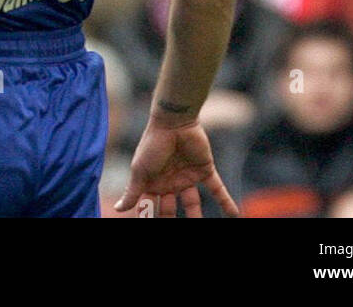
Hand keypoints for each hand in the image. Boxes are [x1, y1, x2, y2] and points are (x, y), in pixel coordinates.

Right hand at [115, 114, 239, 217]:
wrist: (173, 122)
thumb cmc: (152, 144)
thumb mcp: (140, 170)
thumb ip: (132, 192)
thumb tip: (118, 208)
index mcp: (153, 182)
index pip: (151, 206)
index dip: (150, 217)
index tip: (149, 224)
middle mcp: (170, 182)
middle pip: (171, 208)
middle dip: (171, 220)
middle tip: (176, 229)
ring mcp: (187, 176)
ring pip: (193, 203)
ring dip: (197, 217)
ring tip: (200, 226)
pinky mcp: (204, 170)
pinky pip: (216, 189)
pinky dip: (226, 201)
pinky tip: (234, 214)